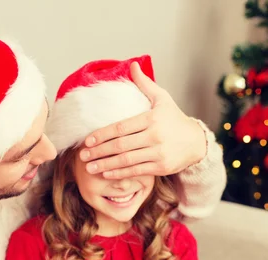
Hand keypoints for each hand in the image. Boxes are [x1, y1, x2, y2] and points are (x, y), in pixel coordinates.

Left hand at [79, 62, 206, 178]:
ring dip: (105, 165)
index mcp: (152, 118)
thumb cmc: (174, 119)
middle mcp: (155, 136)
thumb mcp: (162, 99)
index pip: (121, 127)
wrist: (196, 142)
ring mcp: (158, 153)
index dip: (103, 134)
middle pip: (121, 145)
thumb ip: (145, 84)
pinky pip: (136, 171)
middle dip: (99, 151)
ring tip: (90, 168)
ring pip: (126, 160)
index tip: (88, 140)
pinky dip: (120, 173)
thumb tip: (132, 65)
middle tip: (83, 155)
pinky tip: (106, 174)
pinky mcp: (161, 167)